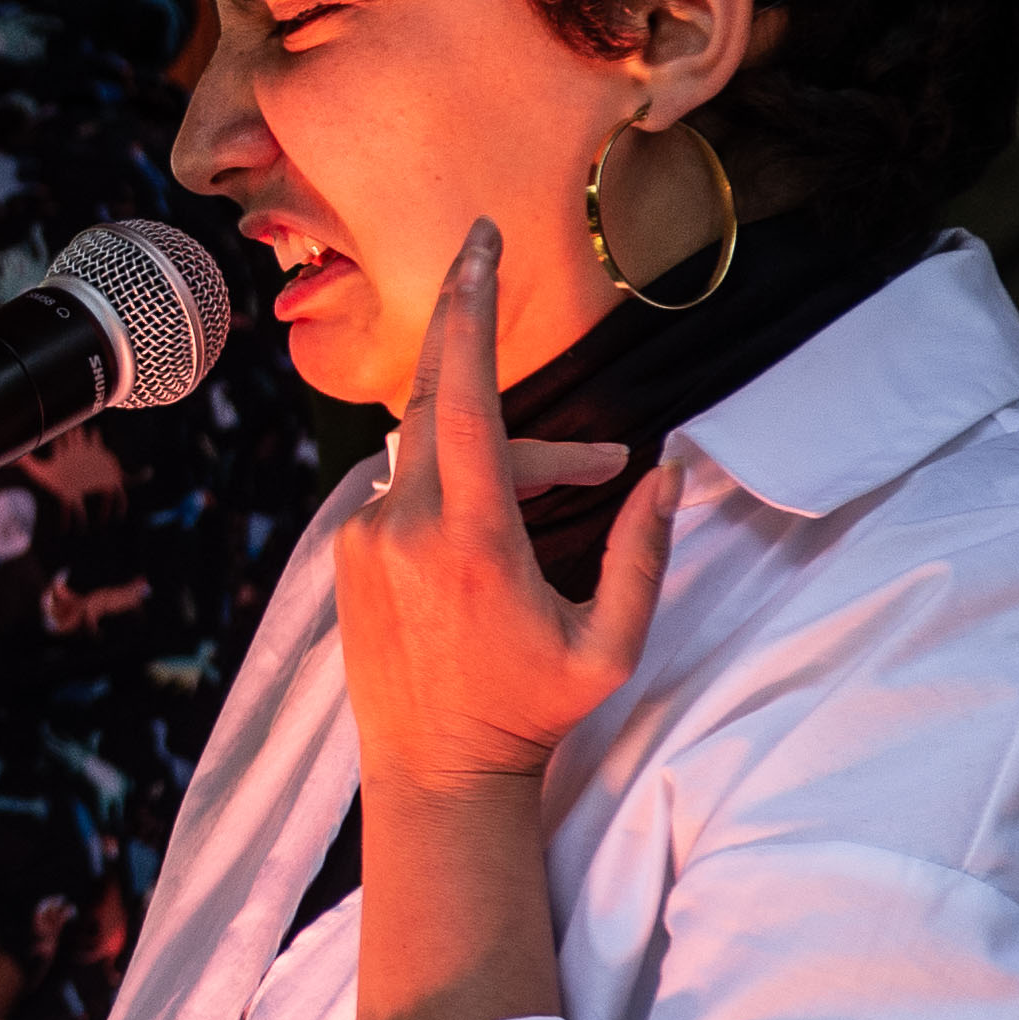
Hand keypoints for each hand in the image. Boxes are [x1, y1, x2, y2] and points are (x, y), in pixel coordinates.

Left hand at [331, 217, 670, 801]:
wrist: (432, 773)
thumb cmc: (528, 715)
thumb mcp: (610, 647)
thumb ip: (644, 555)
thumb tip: (669, 474)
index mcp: (470, 539)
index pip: (465, 399)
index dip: (471, 315)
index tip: (477, 250)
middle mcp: (405, 524)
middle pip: (438, 394)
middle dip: (465, 318)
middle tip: (482, 246)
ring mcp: (367, 534)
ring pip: (436, 447)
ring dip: (505, 444)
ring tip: (584, 477)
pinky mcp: (349, 548)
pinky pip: (410, 483)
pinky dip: (463, 476)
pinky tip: (514, 514)